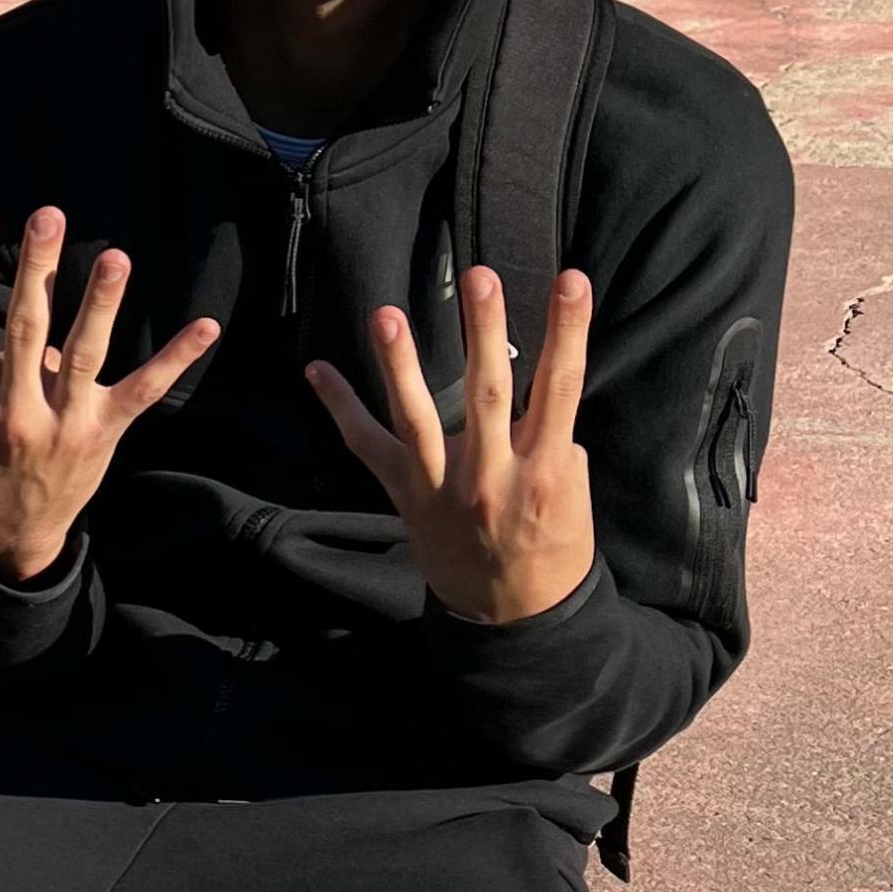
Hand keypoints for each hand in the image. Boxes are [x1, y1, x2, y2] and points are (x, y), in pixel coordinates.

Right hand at [0, 205, 219, 582]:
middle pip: (27, 329)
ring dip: (100, 304)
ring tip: (114, 257)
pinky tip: (205, 327)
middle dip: (37, 269)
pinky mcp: (102, 435)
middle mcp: (14, 413)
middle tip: (47, 216)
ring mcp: (62, 426)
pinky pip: (143, 391)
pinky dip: (175, 358)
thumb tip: (8, 304)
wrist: (4, 540)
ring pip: (83, 355)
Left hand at [307, 266, 597, 624]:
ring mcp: (443, 486)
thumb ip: (554, 443)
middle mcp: (493, 474)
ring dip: (399, 365)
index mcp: (546, 467)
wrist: (512, 616)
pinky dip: (341, 409)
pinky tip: (317, 372)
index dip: (568, 331)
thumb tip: (535, 402)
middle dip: (485, 331)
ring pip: (419, 419)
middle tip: (479, 275)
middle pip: (491, 391)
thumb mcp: (575, 496)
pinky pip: (368, 447)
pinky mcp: (406, 496)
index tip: (570, 279)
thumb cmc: (552, 547)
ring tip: (385, 316)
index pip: (562, 386)